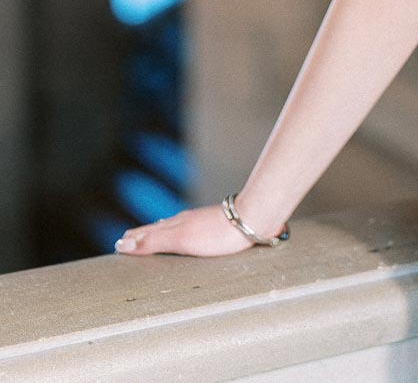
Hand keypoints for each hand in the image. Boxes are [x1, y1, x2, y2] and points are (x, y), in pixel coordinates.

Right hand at [114, 203, 271, 256]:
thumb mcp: (181, 240)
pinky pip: (188, 230)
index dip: (133, 240)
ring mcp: (200, 222)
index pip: (148, 233)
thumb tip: (122, 243)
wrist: (251, 219)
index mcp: (175, 226)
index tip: (119, 245)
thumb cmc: (217, 233)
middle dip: (142, 236)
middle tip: (127, 241)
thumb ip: (153, 241)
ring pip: (173, 227)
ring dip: (159, 234)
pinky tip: (186, 235)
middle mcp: (185, 222)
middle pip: (158, 229)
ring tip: (151, 237)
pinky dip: (177, 233)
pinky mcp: (215, 226)